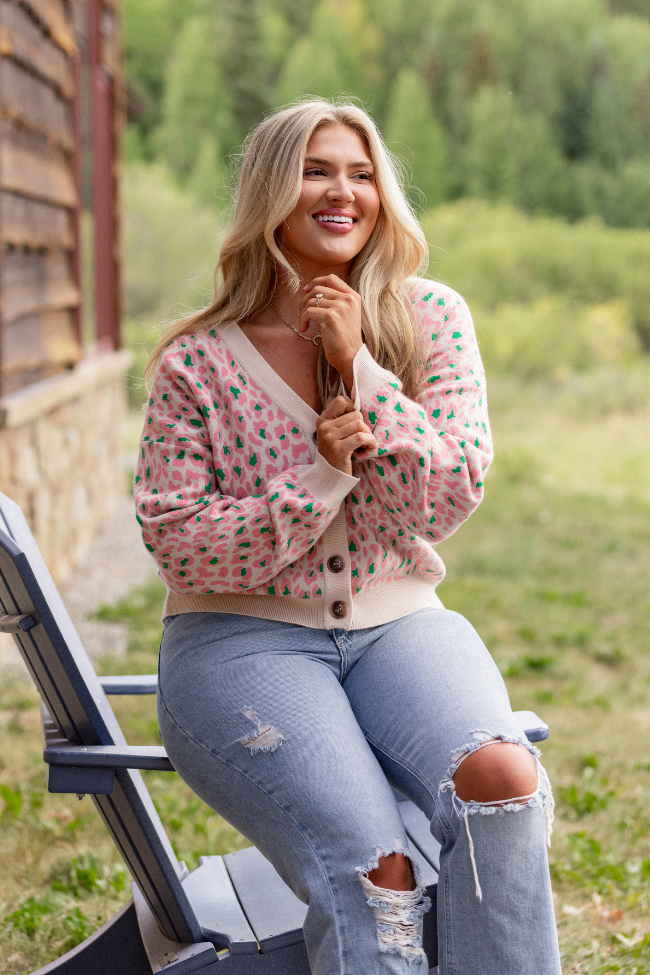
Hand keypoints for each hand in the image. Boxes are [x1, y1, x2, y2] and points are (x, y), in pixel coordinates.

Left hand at [300, 275, 362, 391]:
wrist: (351, 356)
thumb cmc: (345, 339)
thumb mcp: (346, 315)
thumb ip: (336, 302)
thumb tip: (312, 292)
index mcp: (353, 296)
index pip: (331, 279)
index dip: (316, 281)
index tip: (306, 290)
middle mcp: (348, 299)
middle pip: (318, 288)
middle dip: (305, 299)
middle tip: (301, 312)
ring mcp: (340, 307)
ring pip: (311, 300)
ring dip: (302, 312)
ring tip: (304, 323)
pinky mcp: (330, 316)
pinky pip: (308, 311)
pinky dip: (302, 319)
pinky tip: (304, 328)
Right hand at [316, 396, 376, 475]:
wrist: (330, 477)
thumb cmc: (337, 454)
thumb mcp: (335, 435)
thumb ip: (343, 422)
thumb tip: (361, 409)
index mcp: (323, 420)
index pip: (341, 401)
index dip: (353, 408)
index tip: (357, 422)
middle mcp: (324, 427)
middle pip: (355, 414)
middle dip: (364, 426)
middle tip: (364, 439)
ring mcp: (330, 438)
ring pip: (359, 424)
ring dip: (368, 435)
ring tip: (366, 444)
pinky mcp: (338, 449)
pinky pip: (360, 437)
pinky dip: (370, 441)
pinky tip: (370, 448)